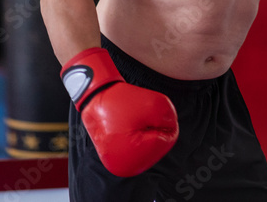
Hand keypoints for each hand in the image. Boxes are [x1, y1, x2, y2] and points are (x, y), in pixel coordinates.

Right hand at [62, 47, 178, 176]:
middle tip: (141, 114)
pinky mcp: (115, 159)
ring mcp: (119, 165)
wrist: (95, 96)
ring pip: (150, 148)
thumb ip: (170, 118)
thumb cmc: (123, 100)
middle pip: (158, 147)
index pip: (167, 141)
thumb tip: (171, 129)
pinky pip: (139, 148)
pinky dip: (140, 136)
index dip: (166, 122)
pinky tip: (131, 126)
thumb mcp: (156, 103)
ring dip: (149, 132)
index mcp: (134, 158)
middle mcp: (125, 168)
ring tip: (134, 120)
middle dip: (156, 128)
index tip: (151, 110)